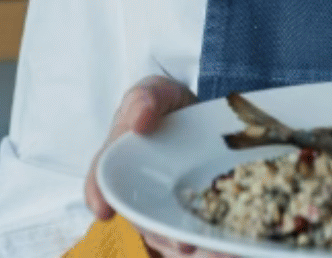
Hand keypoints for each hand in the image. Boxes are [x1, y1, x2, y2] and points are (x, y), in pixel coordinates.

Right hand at [84, 74, 231, 257]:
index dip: (98, 196)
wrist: (198, 113)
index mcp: (118, 161)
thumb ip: (145, 99)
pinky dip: (214, 243)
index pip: (99, 181)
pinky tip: (233, 246)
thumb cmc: (166, 103)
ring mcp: (164, 205)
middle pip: (142, 219)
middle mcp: (137, 191)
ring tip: (220, 250)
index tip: (104, 211)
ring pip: (170, 233)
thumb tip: (139, 121)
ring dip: (192, 244)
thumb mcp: (156, 91)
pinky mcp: (192, 212)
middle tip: (184, 244)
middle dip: (162, 235)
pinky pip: (198, 231)